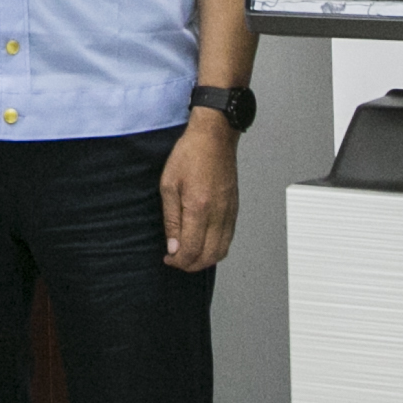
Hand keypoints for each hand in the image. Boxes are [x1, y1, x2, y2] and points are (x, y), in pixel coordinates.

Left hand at [161, 111, 241, 271]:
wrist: (214, 137)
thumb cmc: (190, 155)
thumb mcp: (168, 185)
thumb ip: (171, 219)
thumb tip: (173, 246)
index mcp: (199, 207)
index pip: (192, 250)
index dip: (178, 261)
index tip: (168, 257)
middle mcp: (218, 214)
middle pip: (209, 257)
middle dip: (190, 265)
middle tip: (176, 260)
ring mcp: (229, 212)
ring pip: (222, 251)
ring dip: (204, 260)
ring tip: (188, 254)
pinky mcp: (234, 209)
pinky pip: (228, 239)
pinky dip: (216, 248)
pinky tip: (203, 243)